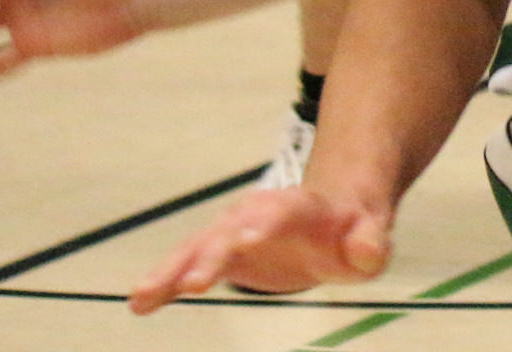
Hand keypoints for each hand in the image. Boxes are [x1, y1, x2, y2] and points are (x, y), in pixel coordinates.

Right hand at [130, 185, 391, 313]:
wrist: (332, 220)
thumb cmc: (355, 230)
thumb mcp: (372, 237)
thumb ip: (371, 244)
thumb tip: (366, 253)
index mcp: (301, 207)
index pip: (282, 210)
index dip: (265, 222)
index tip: (245, 239)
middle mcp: (259, 214)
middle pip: (232, 229)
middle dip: (214, 253)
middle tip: (196, 281)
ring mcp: (233, 233)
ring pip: (198, 247)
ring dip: (175, 270)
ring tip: (144, 295)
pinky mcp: (218, 255)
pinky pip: (186, 269)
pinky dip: (165, 284)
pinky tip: (139, 304)